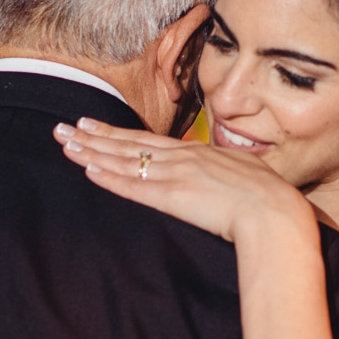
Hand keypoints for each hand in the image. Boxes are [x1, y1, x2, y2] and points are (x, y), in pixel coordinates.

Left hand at [53, 118, 309, 243]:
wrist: (274, 211)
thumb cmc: (268, 198)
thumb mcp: (243, 174)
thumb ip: (222, 173)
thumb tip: (220, 176)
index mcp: (199, 153)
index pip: (147, 141)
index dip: (116, 134)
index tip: (92, 126)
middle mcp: (182, 158)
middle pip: (128, 145)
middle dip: (93, 136)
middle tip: (63, 128)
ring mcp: (175, 175)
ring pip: (124, 161)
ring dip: (91, 153)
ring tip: (65, 144)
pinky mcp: (173, 196)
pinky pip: (133, 186)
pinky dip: (109, 178)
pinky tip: (88, 171)